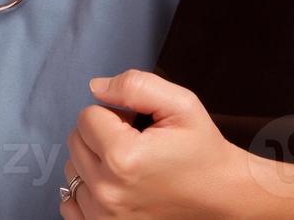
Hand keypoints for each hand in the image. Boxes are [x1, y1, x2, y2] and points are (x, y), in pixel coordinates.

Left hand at [60, 70, 246, 219]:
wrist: (222, 195)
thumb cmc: (203, 153)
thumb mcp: (181, 104)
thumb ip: (135, 86)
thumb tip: (96, 87)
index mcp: (123, 157)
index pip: (87, 115)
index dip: (115, 113)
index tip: (138, 126)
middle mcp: (108, 191)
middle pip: (76, 140)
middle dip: (102, 134)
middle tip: (136, 142)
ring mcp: (104, 216)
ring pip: (73, 169)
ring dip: (94, 161)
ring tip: (129, 164)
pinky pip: (71, 202)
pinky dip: (88, 189)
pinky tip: (114, 184)